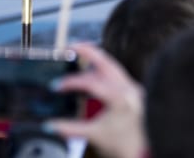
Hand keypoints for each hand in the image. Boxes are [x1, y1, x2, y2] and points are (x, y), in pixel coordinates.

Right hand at [46, 43, 145, 157]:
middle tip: (70, 46)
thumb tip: (49, 125)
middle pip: (106, 61)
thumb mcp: (94, 135)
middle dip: (88, 51)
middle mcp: (129, 88)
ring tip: (79, 52)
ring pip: (113, 65)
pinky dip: (103, 69)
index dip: (71, 82)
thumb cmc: (123, 145)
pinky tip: (92, 70)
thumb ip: (69, 129)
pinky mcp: (134, 91)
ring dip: (96, 58)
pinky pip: (117, 73)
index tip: (56, 86)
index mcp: (120, 98)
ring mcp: (133, 88)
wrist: (143, 152)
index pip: (91, 82)